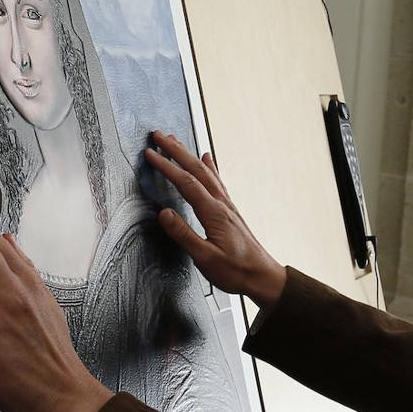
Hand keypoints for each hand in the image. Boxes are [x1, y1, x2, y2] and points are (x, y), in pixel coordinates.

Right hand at [145, 131, 286, 309]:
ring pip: (206, 172)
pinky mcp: (229, 210)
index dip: (166, 166)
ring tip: (175, 141)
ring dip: (189, 154)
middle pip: (196, 169)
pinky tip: (207, 158)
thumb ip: (184, 235)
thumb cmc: (235, 270)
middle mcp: (221, 203)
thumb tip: (164, 213)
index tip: (150, 154)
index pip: (186, 183)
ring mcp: (227, 205)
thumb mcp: (205, 258)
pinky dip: (209, 165)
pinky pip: (217, 180)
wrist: (262, 276)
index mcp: (213, 213)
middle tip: (158, 135)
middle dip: (175, 150)